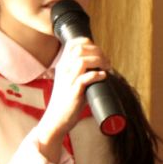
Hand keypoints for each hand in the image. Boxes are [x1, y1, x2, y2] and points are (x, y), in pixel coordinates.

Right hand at [36, 37, 109, 161]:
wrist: (56, 120)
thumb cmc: (67, 102)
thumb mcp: (71, 81)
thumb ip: (82, 71)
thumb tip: (100, 65)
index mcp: (63, 65)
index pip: (73, 43)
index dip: (88, 43)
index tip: (98, 52)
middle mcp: (64, 70)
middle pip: (80, 49)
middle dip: (98, 52)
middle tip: (107, 62)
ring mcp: (68, 81)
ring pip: (82, 60)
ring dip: (98, 61)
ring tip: (106, 68)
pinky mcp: (73, 93)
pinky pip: (85, 78)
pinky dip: (96, 75)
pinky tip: (102, 77)